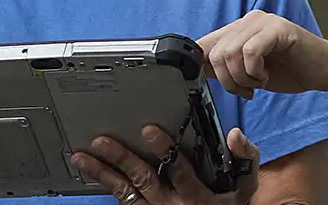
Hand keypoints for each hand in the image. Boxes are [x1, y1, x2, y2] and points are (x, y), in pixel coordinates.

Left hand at [71, 126, 259, 204]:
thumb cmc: (230, 204)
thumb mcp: (245, 187)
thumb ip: (245, 159)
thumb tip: (235, 135)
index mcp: (198, 195)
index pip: (180, 170)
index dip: (164, 149)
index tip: (148, 130)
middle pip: (144, 179)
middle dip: (121, 158)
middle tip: (101, 141)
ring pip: (125, 192)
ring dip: (103, 174)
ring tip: (81, 157)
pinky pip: (124, 202)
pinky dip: (107, 186)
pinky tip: (92, 172)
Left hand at [198, 10, 327, 98]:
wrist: (327, 71)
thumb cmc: (291, 71)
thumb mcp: (249, 72)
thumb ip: (227, 66)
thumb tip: (198, 69)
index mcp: (238, 30)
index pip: (204, 45)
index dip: (203, 68)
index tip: (217, 85)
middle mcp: (248, 21)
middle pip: (215, 52)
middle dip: (227, 80)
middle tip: (246, 90)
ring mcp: (263, 22)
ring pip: (230, 52)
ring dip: (242, 78)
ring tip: (258, 83)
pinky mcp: (279, 29)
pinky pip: (250, 51)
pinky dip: (254, 71)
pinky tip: (266, 77)